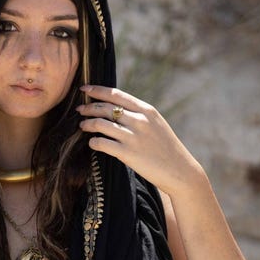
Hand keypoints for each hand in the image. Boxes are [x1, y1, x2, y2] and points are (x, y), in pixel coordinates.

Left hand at [77, 85, 202, 195]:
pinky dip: (93, 142)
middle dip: (88, 107)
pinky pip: (102, 143)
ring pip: (100, 124)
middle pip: (105, 108)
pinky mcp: (128, 154)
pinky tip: (92, 143)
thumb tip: (115, 107)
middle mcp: (139, 121)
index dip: (97, 90)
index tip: (84, 89)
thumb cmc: (166, 148)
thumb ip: (138, 114)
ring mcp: (133, 137)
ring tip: (82, 126)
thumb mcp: (156, 124)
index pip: (116, 94)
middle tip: (79, 109)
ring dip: (87, 124)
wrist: (180, 171)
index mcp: (146, 110)